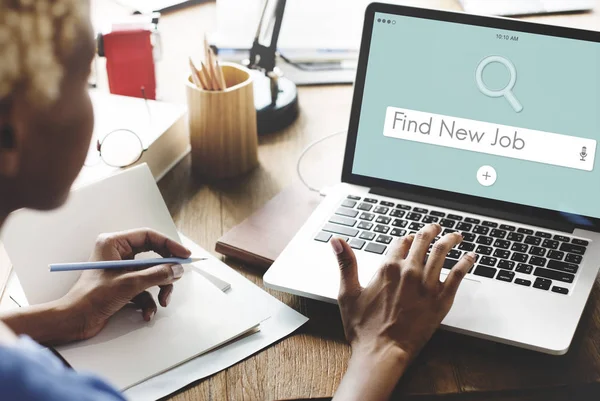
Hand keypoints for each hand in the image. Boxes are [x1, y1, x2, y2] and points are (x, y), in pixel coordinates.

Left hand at [60, 228, 190, 340]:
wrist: (74, 321)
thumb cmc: (91, 298)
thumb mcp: (129, 284)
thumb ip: (157, 274)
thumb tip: (177, 269)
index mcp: (114, 243)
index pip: (149, 236)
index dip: (169, 245)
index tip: (184, 255)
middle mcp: (118, 253)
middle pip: (153, 256)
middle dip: (165, 272)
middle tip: (176, 278)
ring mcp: (121, 270)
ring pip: (151, 274)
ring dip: (159, 289)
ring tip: (162, 302)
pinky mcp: (123, 285)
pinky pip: (144, 288)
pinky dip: (149, 302)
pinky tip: (147, 313)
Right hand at [331, 223, 475, 400]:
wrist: (382, 352)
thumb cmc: (363, 328)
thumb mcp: (348, 293)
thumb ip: (346, 263)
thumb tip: (337, 240)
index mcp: (387, 268)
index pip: (400, 242)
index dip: (405, 238)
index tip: (409, 238)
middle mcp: (409, 272)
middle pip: (423, 242)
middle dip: (430, 231)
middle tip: (435, 228)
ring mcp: (427, 285)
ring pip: (442, 252)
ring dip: (450, 240)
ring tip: (456, 236)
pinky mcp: (441, 300)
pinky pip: (458, 275)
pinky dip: (465, 263)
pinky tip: (470, 257)